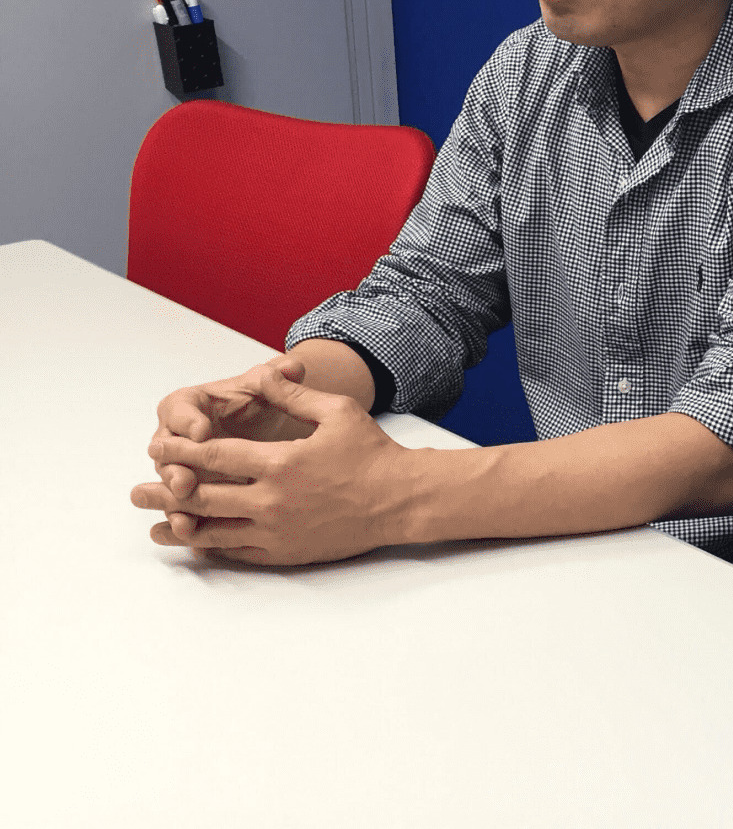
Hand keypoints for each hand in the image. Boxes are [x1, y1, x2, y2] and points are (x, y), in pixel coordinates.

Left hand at [132, 367, 415, 564]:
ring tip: (154, 526)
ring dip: (181, 527)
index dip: (181, 452)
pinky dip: (213, 548)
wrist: (400, 500)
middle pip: (203, 498)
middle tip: (137, 491)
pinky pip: (239, 552)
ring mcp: (278, 530)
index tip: (157, 447)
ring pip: (215, 532)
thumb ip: (293, 395)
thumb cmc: (371, 452)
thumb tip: (263, 374)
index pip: (215, 457)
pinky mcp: (286, 552)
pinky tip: (197, 545)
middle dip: (166, 492)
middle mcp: (272, 500)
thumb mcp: (337, 412)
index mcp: (281, 463)